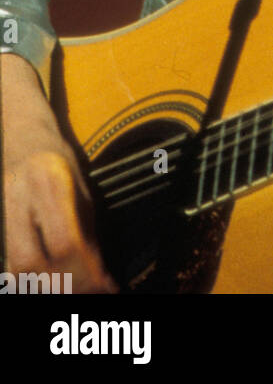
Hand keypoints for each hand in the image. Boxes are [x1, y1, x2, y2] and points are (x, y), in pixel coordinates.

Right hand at [1, 53, 117, 291]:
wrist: (19, 134)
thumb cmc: (55, 158)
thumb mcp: (81, 185)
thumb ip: (87, 229)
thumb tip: (101, 275)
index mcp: (50, 182)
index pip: (65, 242)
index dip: (87, 273)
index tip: (107, 287)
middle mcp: (19, 198)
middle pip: (31, 263)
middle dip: (61, 287)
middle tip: (88, 294)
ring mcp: (0, 211)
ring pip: (14, 268)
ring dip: (43, 287)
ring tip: (72, 291)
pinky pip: (7, 263)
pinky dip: (28, 280)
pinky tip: (49, 283)